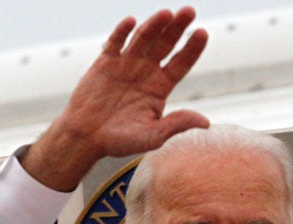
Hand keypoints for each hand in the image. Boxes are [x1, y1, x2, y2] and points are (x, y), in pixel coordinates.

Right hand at [23, 7, 209, 190]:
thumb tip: (206, 122)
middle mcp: (146, 71)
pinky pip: (115, 43)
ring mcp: (126, 64)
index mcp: (160, 87)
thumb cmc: (121, 140)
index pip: (181, 63)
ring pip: (143, 39)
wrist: (86, 138)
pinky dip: (122, 32)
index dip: (192, 48)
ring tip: (166, 13)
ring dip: (154, 25)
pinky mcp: (105, 62)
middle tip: (189, 11)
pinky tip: (132, 22)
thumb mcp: (153, 135)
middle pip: (166, 44)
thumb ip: (177, 125)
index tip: (203, 32)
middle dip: (178, 28)